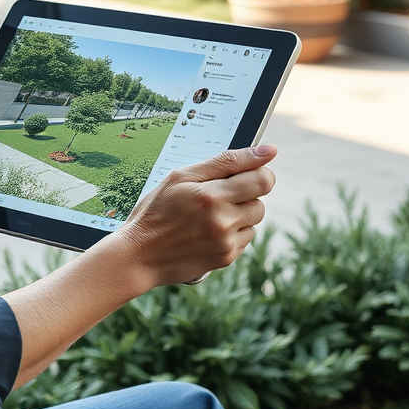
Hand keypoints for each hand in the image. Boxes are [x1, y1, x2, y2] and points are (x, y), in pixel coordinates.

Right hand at [116, 144, 276, 288]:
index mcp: (211, 195)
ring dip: (240, 213)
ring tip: (210, 213)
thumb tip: (269, 150)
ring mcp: (226, 243)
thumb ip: (227, 161)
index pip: (262, 179)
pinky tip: (209, 230)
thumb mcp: (181, 176)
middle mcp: (222, 221)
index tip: (248, 170)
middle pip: (260, 199)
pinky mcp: (226, 258)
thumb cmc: (157, 209)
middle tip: (218, 193)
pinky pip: (245, 238)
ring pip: (254, 219)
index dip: (258, 171)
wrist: (140, 254)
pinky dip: (233, 231)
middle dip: (244, 192)